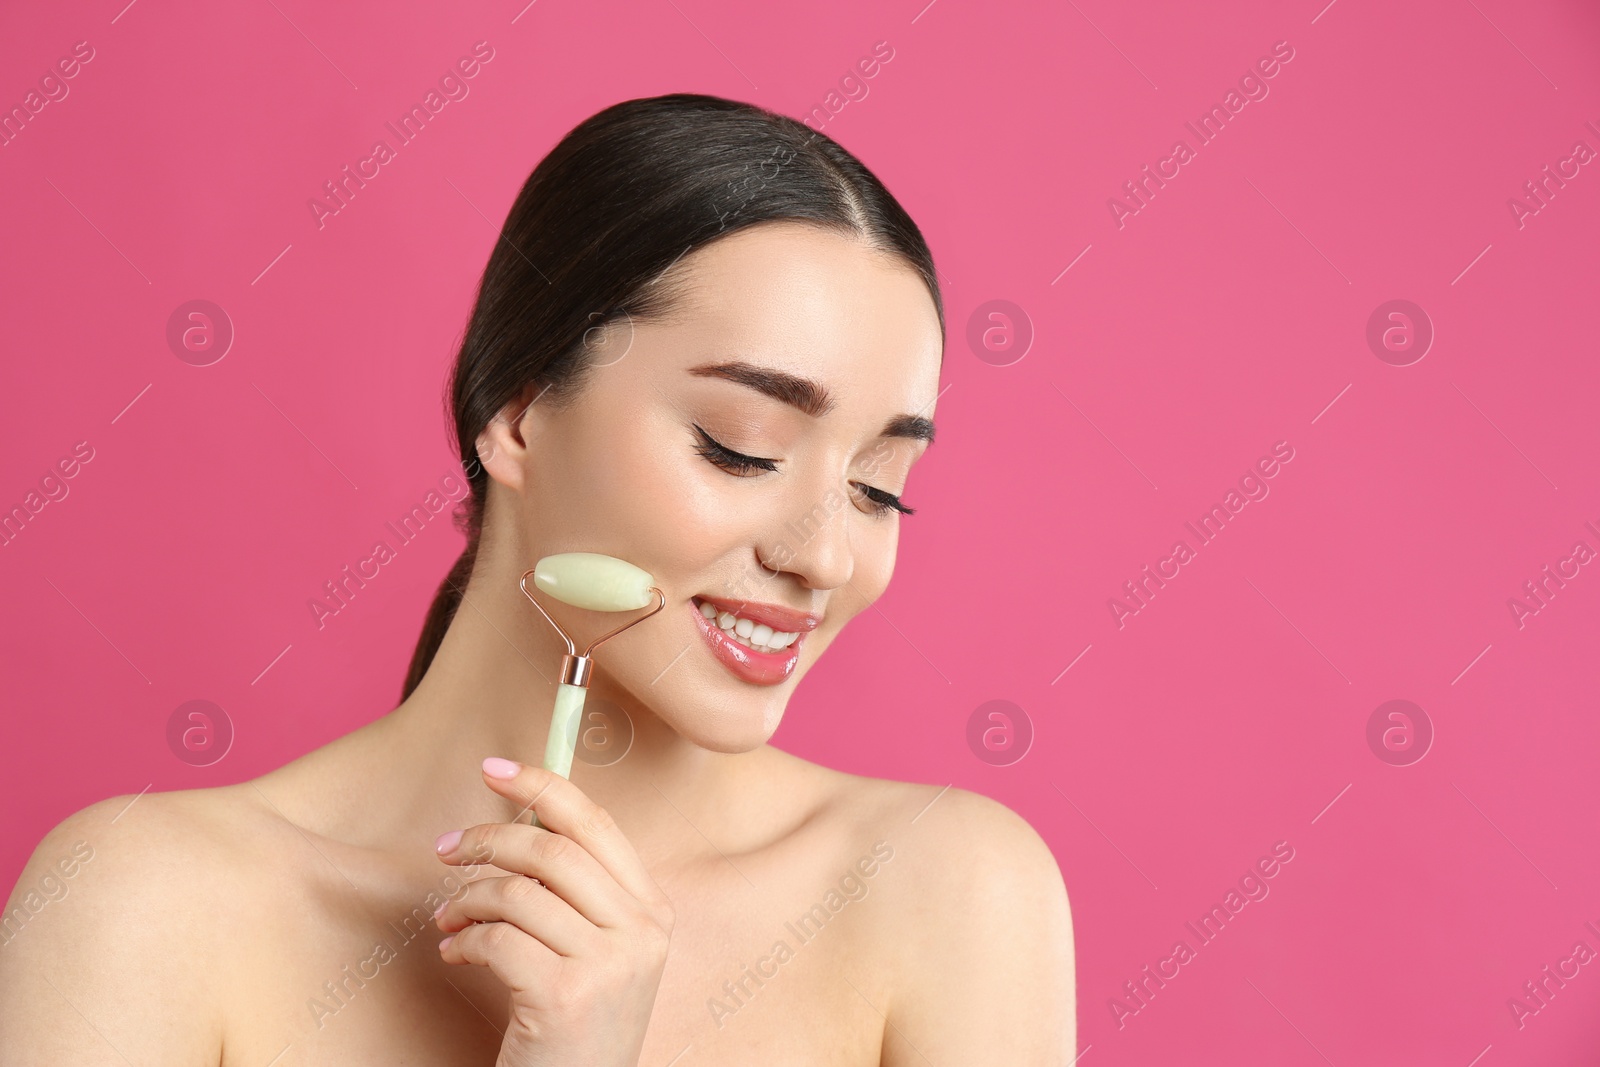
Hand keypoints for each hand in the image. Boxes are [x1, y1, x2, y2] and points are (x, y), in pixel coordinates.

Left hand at [434, 757, 674, 1066]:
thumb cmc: (574, 1028)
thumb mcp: (593, 952)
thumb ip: (572, 893)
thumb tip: (516, 823)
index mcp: (653, 911)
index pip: (597, 825)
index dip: (544, 787)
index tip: (495, 769)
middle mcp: (642, 932)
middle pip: (552, 850)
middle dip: (487, 840)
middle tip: (446, 849)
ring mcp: (610, 964)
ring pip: (518, 893)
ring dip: (468, 898)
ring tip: (450, 919)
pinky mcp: (567, 996)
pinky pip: (497, 939)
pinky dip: (464, 941)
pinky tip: (457, 953)